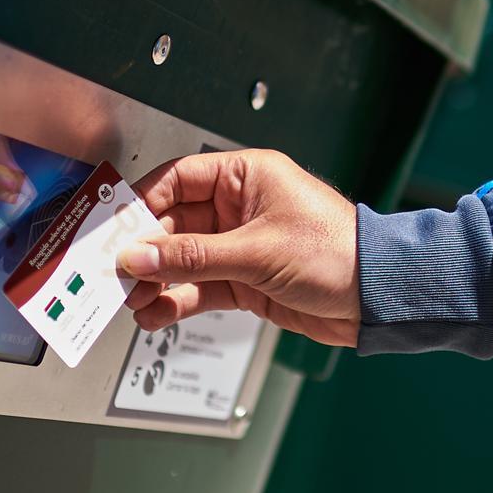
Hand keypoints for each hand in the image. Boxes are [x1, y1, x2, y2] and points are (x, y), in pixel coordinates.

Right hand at [118, 150, 358, 347]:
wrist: (379, 297)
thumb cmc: (339, 252)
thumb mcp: (257, 251)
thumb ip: (192, 257)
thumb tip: (138, 256)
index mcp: (247, 177)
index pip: (178, 179)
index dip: (142, 202)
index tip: (113, 227)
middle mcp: (240, 207)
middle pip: (174, 223)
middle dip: (144, 250)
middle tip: (117, 273)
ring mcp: (241, 246)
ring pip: (182, 260)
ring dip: (156, 280)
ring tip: (133, 300)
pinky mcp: (245, 281)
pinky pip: (199, 287)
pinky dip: (176, 301)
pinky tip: (157, 315)